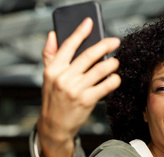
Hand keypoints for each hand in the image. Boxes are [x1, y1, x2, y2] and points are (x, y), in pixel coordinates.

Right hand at [37, 17, 120, 156]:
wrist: (54, 125)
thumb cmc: (53, 99)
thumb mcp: (48, 77)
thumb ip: (50, 56)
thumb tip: (52, 35)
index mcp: (53, 69)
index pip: (68, 45)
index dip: (80, 32)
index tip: (89, 23)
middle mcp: (64, 77)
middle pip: (88, 55)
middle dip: (104, 45)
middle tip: (115, 41)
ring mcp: (75, 89)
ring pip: (99, 70)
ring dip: (111, 63)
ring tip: (116, 61)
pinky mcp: (86, 101)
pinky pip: (105, 86)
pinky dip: (113, 80)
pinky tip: (116, 78)